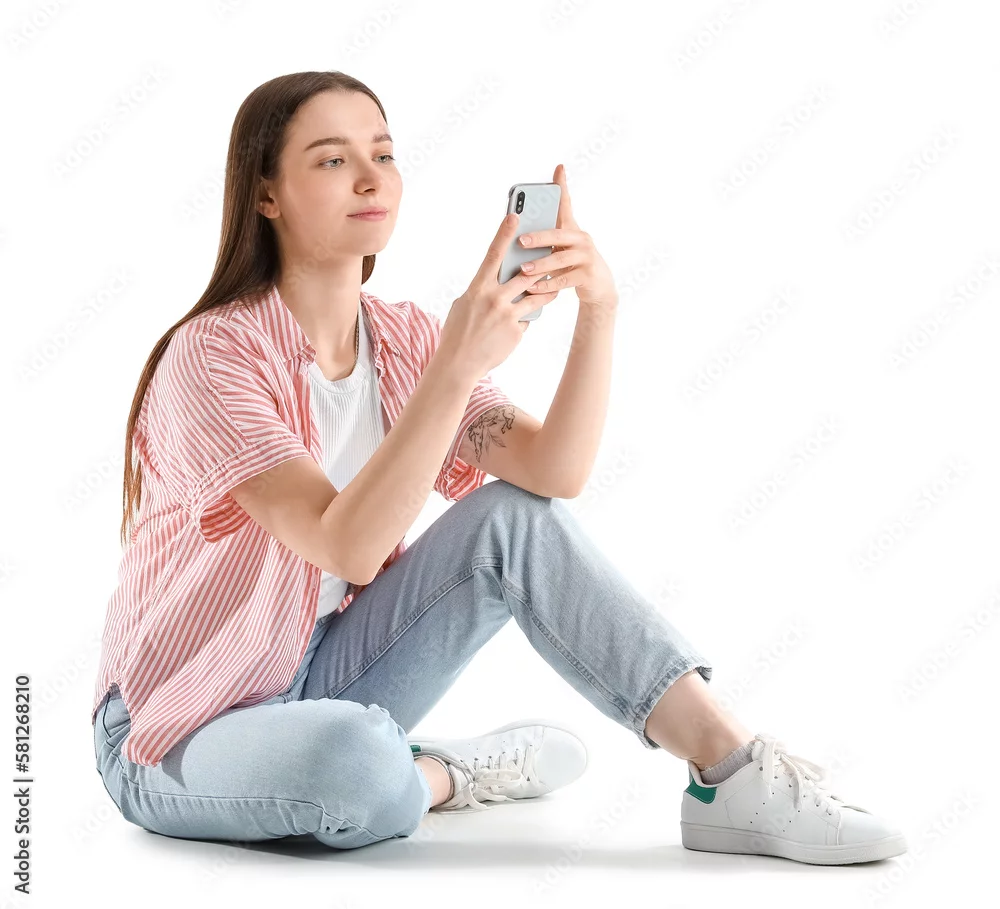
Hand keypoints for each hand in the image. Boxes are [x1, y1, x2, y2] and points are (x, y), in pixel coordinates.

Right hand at [440, 210, 560, 378]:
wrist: (459, 364)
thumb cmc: (457, 333)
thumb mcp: (464, 305)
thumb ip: (482, 291)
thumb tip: (497, 282)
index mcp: (477, 288)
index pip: (494, 255)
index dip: (504, 234)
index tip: (515, 215)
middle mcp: (493, 298)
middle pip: (524, 274)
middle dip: (538, 265)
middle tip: (550, 256)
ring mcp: (507, 315)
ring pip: (535, 296)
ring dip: (545, 291)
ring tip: (551, 288)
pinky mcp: (516, 331)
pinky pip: (527, 319)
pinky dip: (524, 320)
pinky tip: (514, 328)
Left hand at [516, 163, 617, 311]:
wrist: (599, 288)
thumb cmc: (573, 267)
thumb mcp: (561, 251)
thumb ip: (545, 242)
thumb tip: (517, 236)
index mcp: (572, 229)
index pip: (566, 204)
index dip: (563, 186)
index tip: (559, 168)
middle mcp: (582, 239)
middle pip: (559, 234)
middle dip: (539, 236)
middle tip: (521, 240)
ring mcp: (587, 257)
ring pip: (560, 259)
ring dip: (540, 265)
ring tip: (523, 269)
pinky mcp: (588, 275)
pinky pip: (564, 279)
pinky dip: (547, 284)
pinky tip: (533, 288)